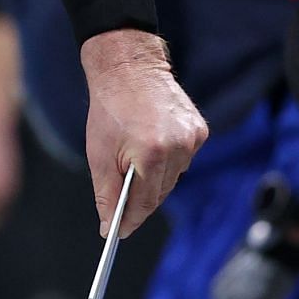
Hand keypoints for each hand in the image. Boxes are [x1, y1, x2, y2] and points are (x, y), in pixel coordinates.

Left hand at [81, 29, 207, 237]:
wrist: (129, 66)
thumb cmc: (109, 108)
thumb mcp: (98, 153)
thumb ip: (106, 194)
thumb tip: (109, 226)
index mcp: (152, 153)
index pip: (144, 203)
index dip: (129, 220)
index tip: (117, 232)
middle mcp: (178, 147)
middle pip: (160, 193)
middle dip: (139, 200)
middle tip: (120, 201)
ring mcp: (192, 138)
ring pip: (173, 178)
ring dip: (155, 179)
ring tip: (135, 164)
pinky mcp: (200, 130)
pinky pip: (183, 159)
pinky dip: (168, 160)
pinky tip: (153, 146)